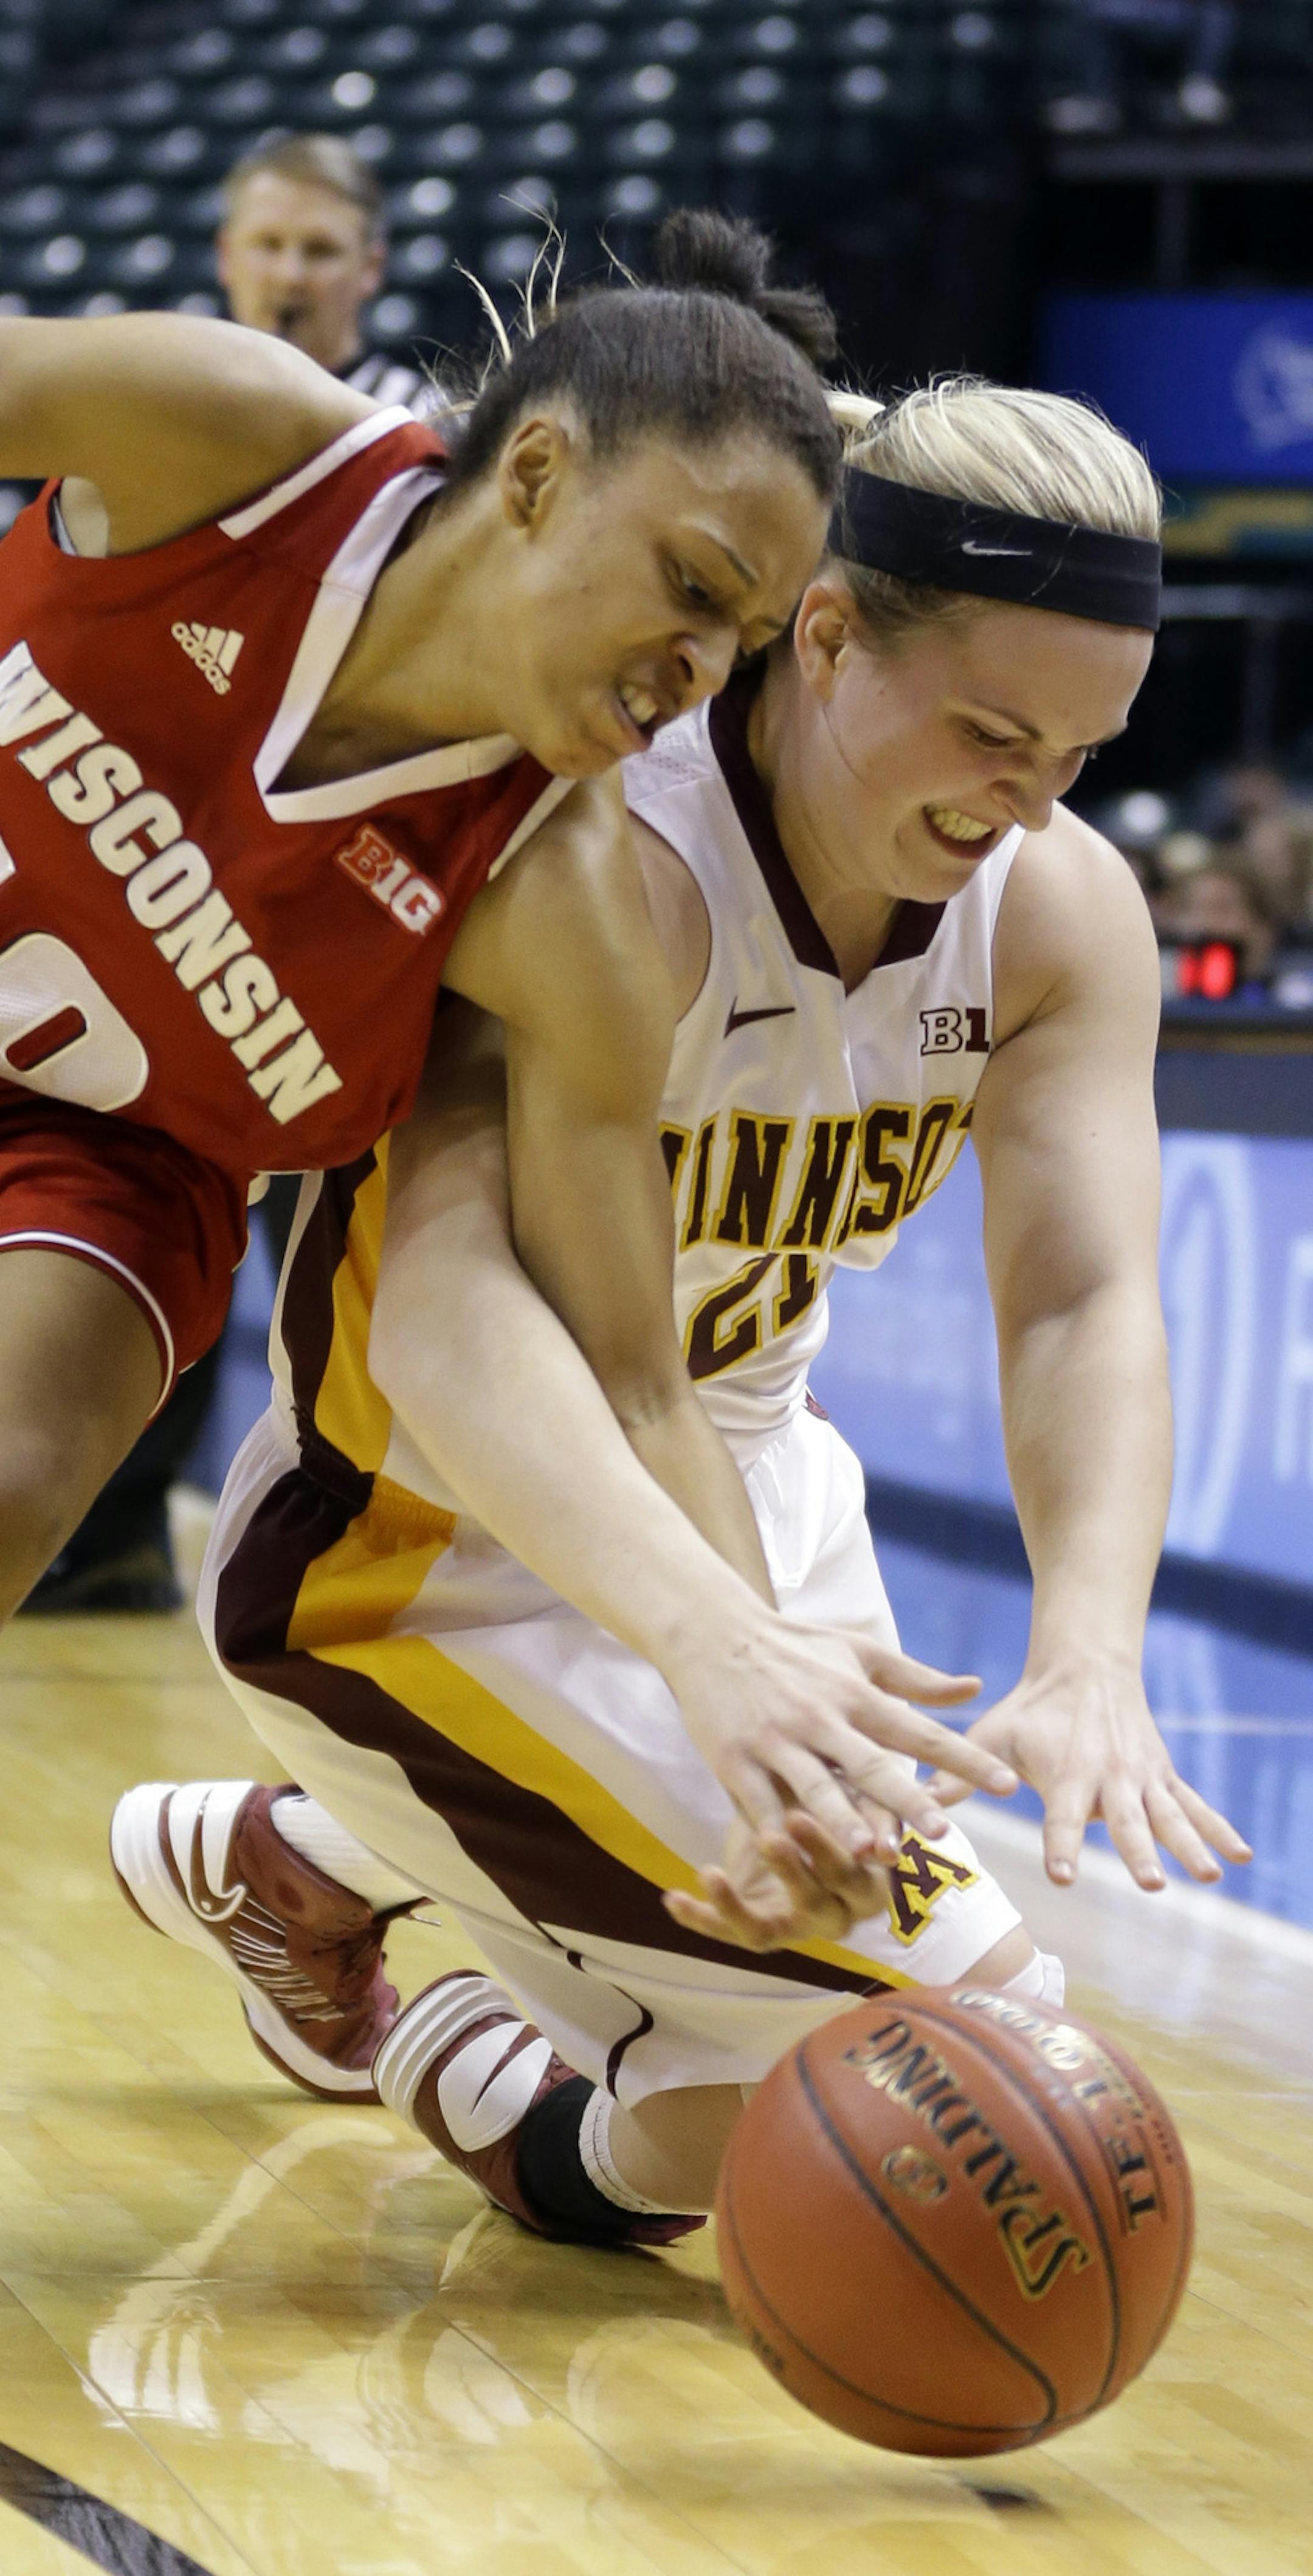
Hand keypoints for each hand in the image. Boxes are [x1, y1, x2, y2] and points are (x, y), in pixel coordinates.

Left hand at [664, 1813, 890, 1952]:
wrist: (793, 1810)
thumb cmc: (830, 1799)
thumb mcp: (846, 1793)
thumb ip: (866, 1798)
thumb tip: (896, 1799)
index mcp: (869, 1882)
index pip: (858, 1874)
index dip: (835, 1851)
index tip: (808, 1817)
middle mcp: (837, 1913)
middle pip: (818, 1901)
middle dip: (795, 1870)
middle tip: (772, 1834)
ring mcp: (795, 1927)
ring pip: (767, 1930)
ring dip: (736, 1905)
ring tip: (710, 1873)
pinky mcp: (761, 1930)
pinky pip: (728, 1933)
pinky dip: (699, 1916)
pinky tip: (672, 1897)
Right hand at [669, 1616, 1016, 1861]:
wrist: (711, 1634)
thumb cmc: (794, 1646)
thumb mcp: (858, 1651)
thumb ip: (917, 1677)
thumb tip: (975, 1687)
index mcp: (854, 1694)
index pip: (919, 1730)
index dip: (963, 1759)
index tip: (1006, 1785)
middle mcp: (820, 1718)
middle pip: (871, 1765)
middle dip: (907, 1800)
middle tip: (943, 1833)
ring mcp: (776, 1742)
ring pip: (815, 1789)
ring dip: (844, 1823)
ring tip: (870, 1853)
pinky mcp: (735, 1761)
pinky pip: (760, 1804)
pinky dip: (778, 1831)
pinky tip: (796, 1857)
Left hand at [926, 1651, 1251, 1890]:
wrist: (1086, 1665)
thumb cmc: (1030, 1709)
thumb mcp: (990, 1734)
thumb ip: (957, 1775)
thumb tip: (915, 1810)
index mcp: (1067, 1773)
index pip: (1062, 1817)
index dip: (1061, 1845)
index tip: (1062, 1875)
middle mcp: (1110, 1777)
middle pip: (1126, 1822)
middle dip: (1139, 1852)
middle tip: (1153, 1883)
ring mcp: (1142, 1777)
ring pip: (1169, 1816)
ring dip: (1190, 1845)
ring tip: (1212, 1875)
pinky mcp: (1163, 1776)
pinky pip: (1195, 1806)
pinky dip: (1219, 1829)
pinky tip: (1242, 1858)